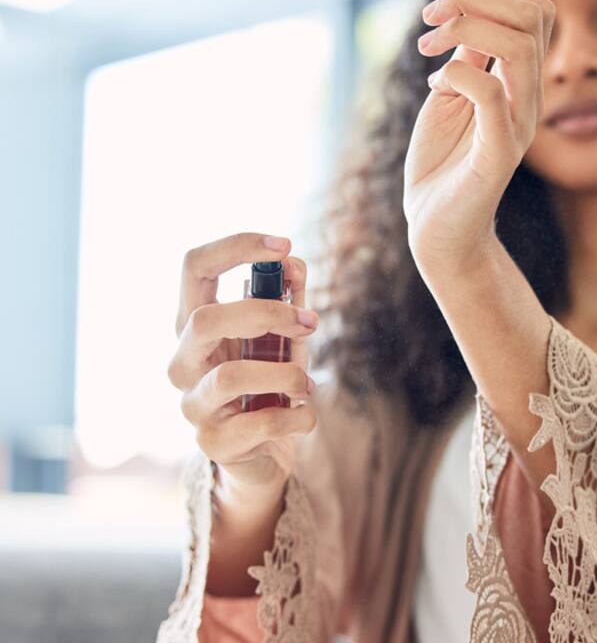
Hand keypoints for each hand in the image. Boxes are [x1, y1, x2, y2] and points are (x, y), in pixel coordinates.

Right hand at [169, 232, 319, 500]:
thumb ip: (289, 297)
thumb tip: (294, 264)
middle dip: (267, 313)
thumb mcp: (285, 335)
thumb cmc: (271, 382)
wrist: (263, 454)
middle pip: (204, 319)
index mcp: (195, 324)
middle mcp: (183, 361)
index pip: (193, 267)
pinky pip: (258, 423)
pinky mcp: (212, 444)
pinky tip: (305, 415)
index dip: (236, 247)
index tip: (285, 245)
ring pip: (230, 377)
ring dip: (286, 373)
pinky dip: (296, 416)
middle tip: (310, 323)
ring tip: (308, 383)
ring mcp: (192, 404)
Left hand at [404, 0, 554, 276]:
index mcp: (521, 79)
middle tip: (432, 16)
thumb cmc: (442, 161)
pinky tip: (435, 84)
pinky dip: (457, 74)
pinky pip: (492, 93)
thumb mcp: (452, 93)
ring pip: (520, 46)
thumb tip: (467, 11)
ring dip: (466, 28)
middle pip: (535, 14)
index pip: (535, 8)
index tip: (442, 2)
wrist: (436, 227)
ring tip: (428, 44)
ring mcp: (519, 123)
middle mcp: (529, 96)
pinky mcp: (500, 152)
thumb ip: (468, 55)